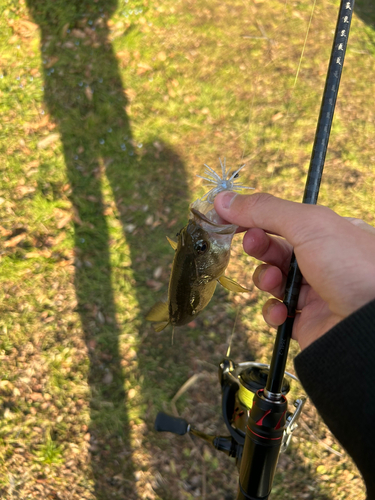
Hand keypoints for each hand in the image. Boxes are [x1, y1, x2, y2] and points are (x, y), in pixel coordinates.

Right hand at [214, 192, 374, 349]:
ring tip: (273, 282)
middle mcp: (323, 260)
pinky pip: (278, 312)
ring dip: (265, 279)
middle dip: (259, 246)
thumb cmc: (350, 266)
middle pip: (275, 248)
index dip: (256, 217)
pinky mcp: (306, 320)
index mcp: (329, 232)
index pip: (284, 219)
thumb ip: (264, 210)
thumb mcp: (308, 224)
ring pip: (272, 280)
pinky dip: (273, 311)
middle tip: (253, 244)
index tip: (229, 216)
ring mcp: (314, 291)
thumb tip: (223, 200)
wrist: (369, 325)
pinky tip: (282, 311)